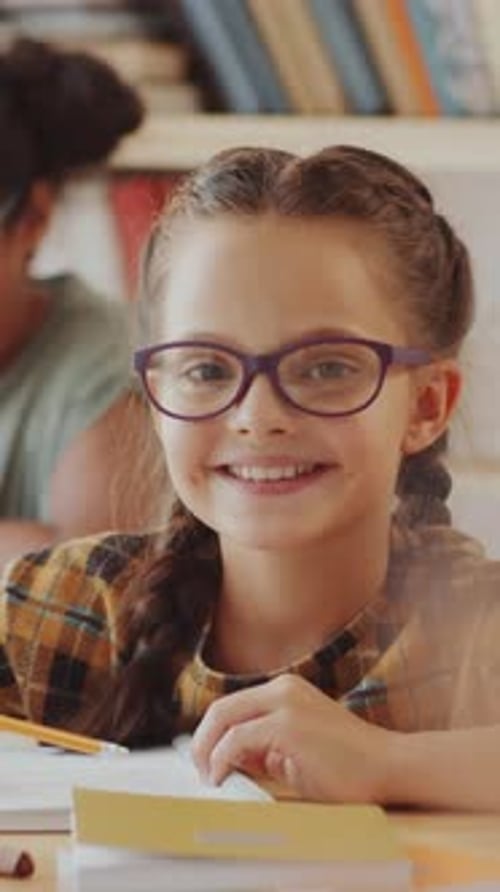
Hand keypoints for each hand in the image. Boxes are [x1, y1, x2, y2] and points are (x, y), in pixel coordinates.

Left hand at [191, 674, 397, 801]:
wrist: (388, 766)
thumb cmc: (346, 766)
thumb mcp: (294, 750)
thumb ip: (261, 748)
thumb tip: (225, 759)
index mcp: (286, 689)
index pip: (232, 705)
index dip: (210, 734)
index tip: (204, 761)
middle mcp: (283, 689)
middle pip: (221, 708)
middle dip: (201, 742)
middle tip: (198, 771)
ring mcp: (286, 703)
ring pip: (224, 719)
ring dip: (207, 752)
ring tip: (208, 778)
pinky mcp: (288, 725)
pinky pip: (237, 740)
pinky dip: (221, 760)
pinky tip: (221, 778)